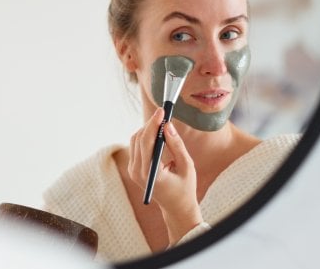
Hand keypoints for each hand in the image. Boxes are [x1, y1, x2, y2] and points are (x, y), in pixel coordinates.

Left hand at [127, 109, 203, 243]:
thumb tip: (168, 125)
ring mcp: (132, 171)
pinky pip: (136, 147)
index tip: (161, 111)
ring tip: (162, 123)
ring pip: (135, 140)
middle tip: (163, 114)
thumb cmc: (185, 188)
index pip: (146, 142)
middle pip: (138, 139)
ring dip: (147, 129)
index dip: (153, 124)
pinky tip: (157, 133)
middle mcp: (137, 172)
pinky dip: (145, 137)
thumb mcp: (186, 166)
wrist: (176, 208)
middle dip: (150, 124)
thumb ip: (177, 145)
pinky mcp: (133, 169)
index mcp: (149, 173)